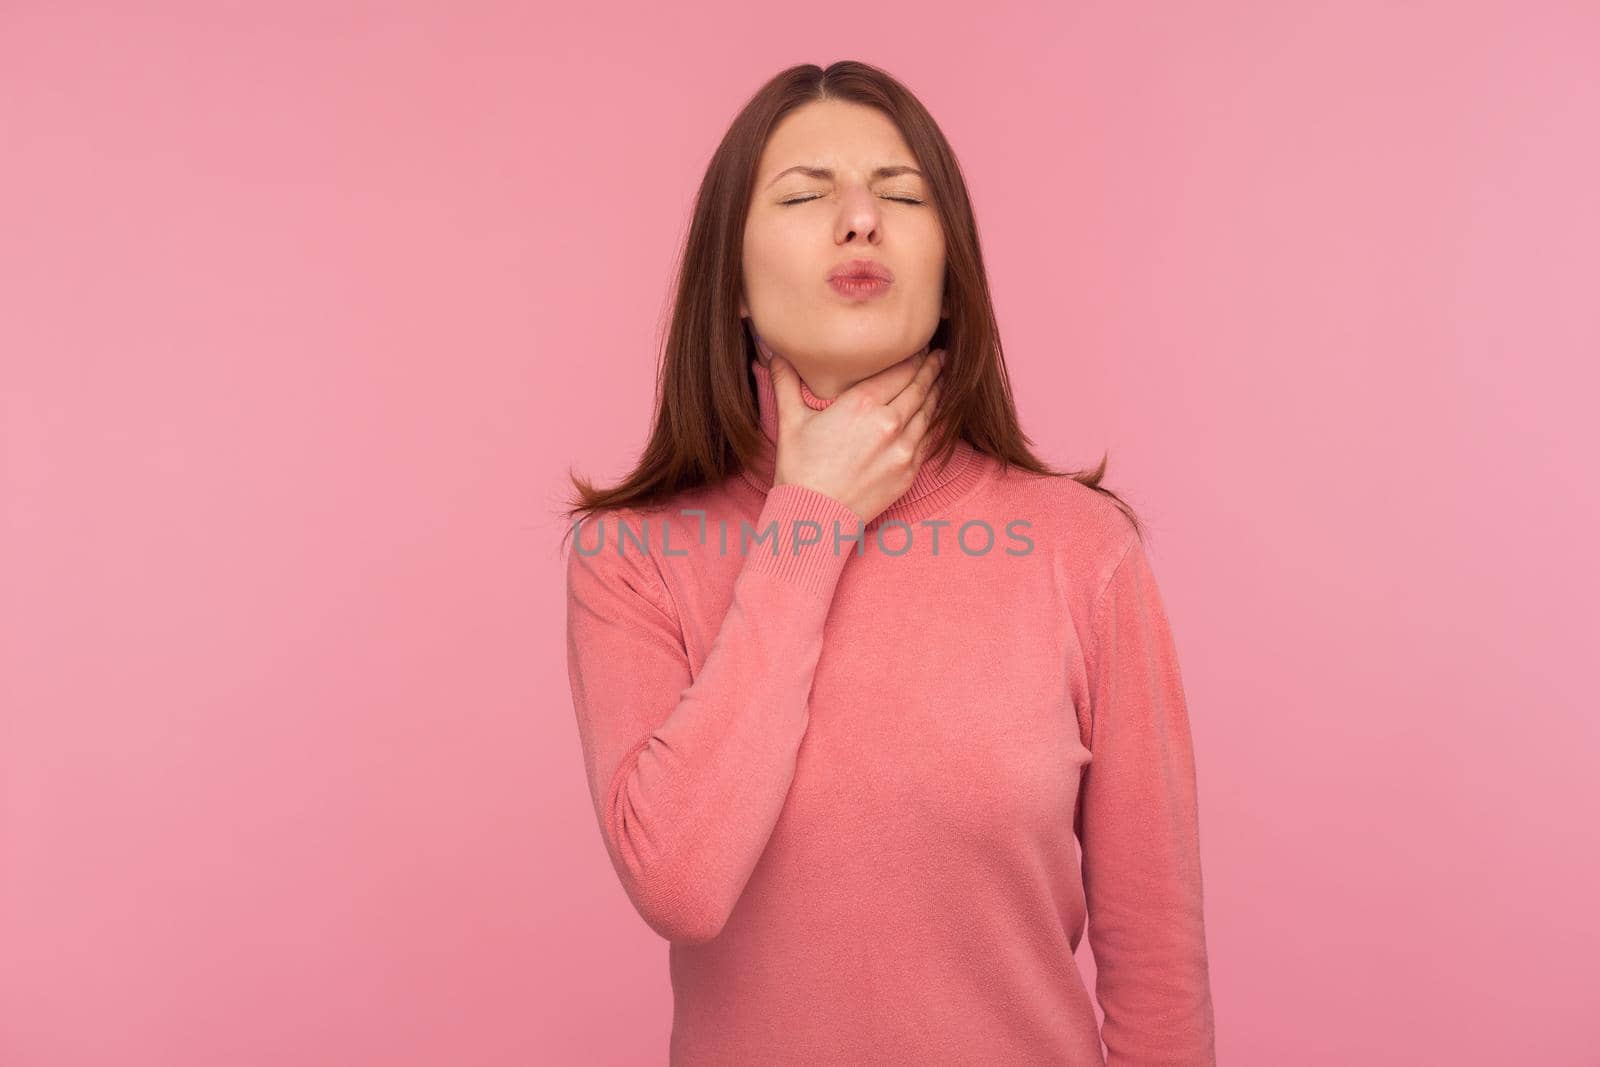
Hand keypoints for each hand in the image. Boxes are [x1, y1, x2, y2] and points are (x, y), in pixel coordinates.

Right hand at [767, 348, 946, 524]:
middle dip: (931, 368)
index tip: (919, 345)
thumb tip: (774, 354)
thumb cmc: (800, 469)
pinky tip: (935, 415)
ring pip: (929, 412)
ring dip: (937, 393)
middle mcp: (889, 423)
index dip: (913, 355)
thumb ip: (786, 383)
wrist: (814, 517)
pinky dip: (934, 423)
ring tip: (941, 379)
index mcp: (863, 404)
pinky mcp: (909, 472)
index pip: (900, 369)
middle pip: (920, 387)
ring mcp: (903, 449)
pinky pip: (929, 440)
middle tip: (939, 355)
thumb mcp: (790, 421)